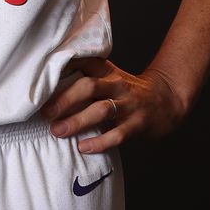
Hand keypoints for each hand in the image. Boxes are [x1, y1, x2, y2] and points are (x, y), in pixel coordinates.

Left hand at [39, 57, 187, 154]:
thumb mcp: (109, 77)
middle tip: (45, 112)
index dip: (64, 66)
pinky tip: (83, 147)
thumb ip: (85, 79)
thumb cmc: (127, 91)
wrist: (166, 100)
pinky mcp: (137, 125)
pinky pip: (117, 134)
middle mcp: (116, 85)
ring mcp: (128, 105)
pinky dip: (99, 142)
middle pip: (88, 87)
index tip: (43, 77)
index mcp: (107, 71)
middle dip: (65, 99)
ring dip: (77, 121)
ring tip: (57, 131)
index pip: (84, 62)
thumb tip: (48, 90)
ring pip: (101, 110)